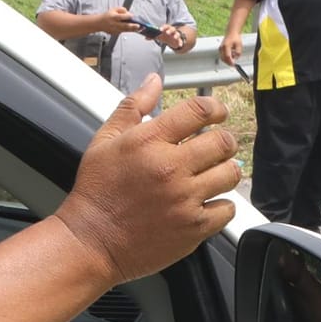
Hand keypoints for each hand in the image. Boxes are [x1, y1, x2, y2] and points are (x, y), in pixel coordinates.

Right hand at [55, 76, 239, 284]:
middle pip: (223, 142)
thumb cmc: (97, 192)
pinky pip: (228, 209)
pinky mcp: (192, 227)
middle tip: (216, 148)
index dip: (216, 108)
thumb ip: (133, 107)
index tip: (218, 114)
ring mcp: (184, 199)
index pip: (200, 110)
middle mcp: (170, 167)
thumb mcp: (105, 140)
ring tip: (211, 175)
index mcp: (149, 141)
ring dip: (224, 172)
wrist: (91, 240)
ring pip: (230, 174)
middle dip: (223, 142)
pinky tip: (206, 203)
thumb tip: (154, 81)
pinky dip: (222, 205)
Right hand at [98, 6, 138, 37]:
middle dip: (132, 26)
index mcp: (113, 17)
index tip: (132, 15)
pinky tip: (133, 29)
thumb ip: (122, 10)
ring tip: (138, 28)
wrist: (99, 23)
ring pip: (125, 30)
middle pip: (124, 26)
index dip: (128, 16)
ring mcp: (115, 30)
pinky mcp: (115, 33)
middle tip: (138, 25)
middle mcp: (114, 24)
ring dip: (132, 29)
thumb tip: (129, 13)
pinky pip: (123, 31)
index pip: (121, 17)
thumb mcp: (113, 9)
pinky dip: (128, 30)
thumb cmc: (107, 16)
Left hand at [155, 23, 187, 50]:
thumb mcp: (159, 36)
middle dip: (170, 30)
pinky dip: (180, 42)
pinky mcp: (179, 40)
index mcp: (167, 29)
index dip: (163, 28)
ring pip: (177, 34)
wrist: (172, 40)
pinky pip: (180, 41)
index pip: (165, 26)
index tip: (160, 30)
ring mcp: (176, 35)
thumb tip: (145, 38)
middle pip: (172, 29)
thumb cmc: (164, 36)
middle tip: (167, 33)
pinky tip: (180, 45)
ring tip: (175, 37)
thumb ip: (152, 37)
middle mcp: (172, 31)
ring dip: (176, 35)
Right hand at [219, 31, 244, 66]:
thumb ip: (238, 53)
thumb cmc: (235, 38)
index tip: (234, 64)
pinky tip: (230, 56)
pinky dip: (226, 58)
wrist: (231, 33)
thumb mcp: (239, 45)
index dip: (230, 61)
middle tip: (233, 64)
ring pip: (222, 58)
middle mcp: (222, 48)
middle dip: (229, 62)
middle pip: (224, 58)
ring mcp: (220, 49)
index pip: (227, 56)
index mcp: (226, 46)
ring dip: (227, 60)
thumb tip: (235, 59)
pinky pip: (222, 56)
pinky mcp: (220, 49)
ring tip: (233, 58)